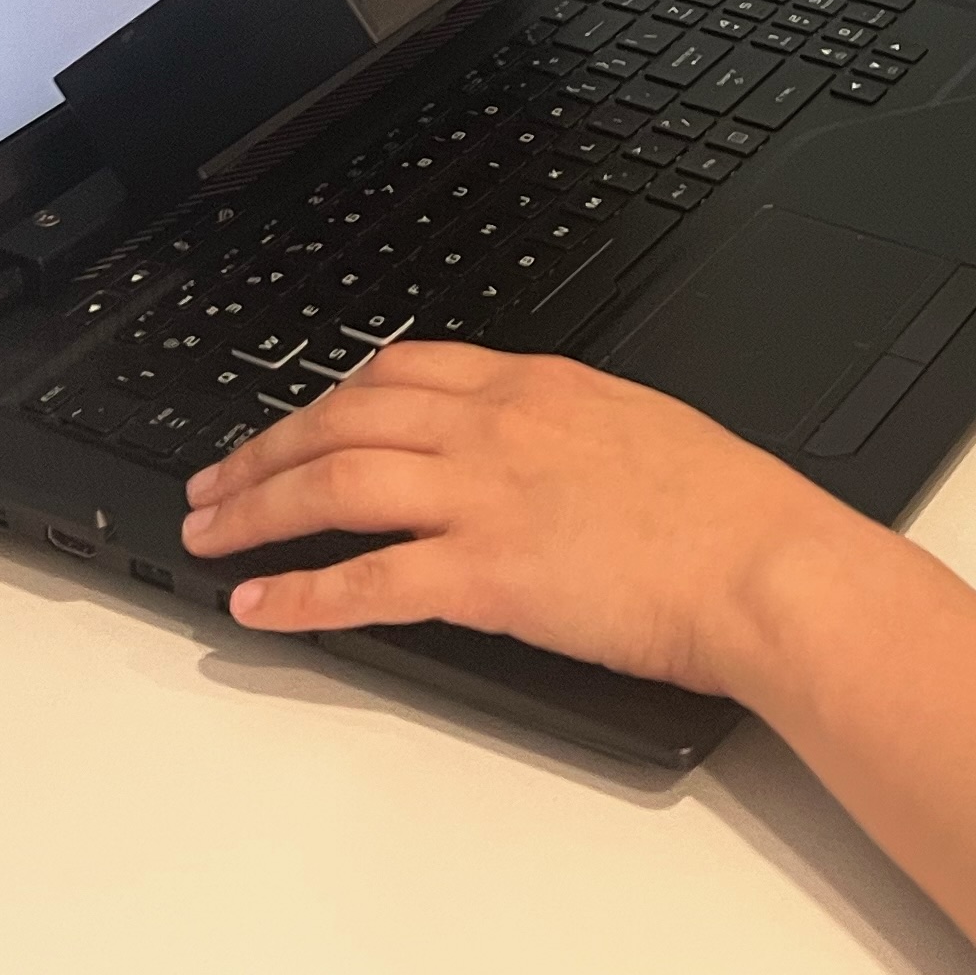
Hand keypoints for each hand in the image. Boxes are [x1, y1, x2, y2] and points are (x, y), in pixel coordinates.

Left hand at [176, 341, 888, 699]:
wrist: (765, 566)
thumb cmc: (729, 511)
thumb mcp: (639, 427)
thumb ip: (568, 428)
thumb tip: (534, 448)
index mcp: (534, 387)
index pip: (400, 369)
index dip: (330, 395)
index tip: (300, 418)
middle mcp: (494, 428)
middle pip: (344, 419)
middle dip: (265, 449)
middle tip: (216, 478)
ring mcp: (484, 499)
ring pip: (335, 484)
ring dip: (257, 507)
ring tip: (209, 531)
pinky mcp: (484, 576)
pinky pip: (366, 581)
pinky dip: (300, 594)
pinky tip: (259, 605)